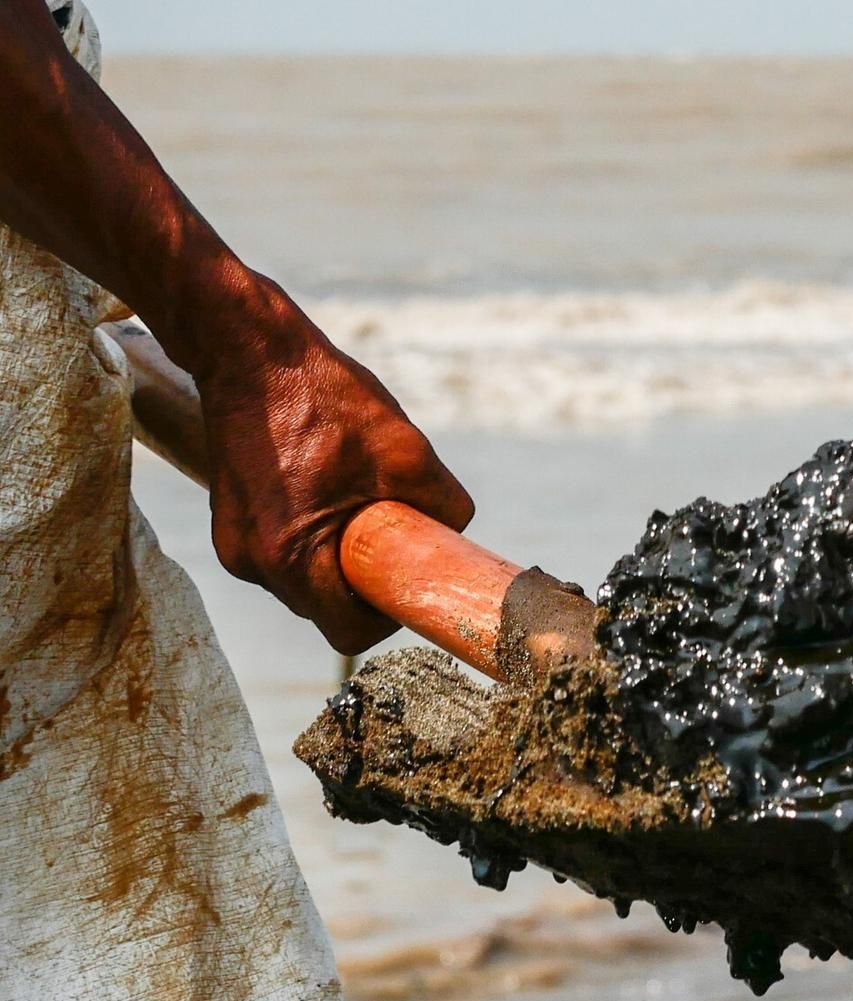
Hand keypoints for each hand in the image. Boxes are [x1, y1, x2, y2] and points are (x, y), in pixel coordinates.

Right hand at [196, 277, 473, 653]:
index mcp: (291, 556)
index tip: (408, 583)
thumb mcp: (408, 453)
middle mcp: (253, 562)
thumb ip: (446, 508)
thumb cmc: (323, 397)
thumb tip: (458, 539)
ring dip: (337, 561)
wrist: (245, 348)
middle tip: (393, 544)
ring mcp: (233, 546)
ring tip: (355, 507)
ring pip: (305, 584)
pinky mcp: (228, 526)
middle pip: (326, 610)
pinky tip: (325, 495)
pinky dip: (311, 540)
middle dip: (364, 586)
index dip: (387, 617)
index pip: (349, 632)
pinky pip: (283, 556)